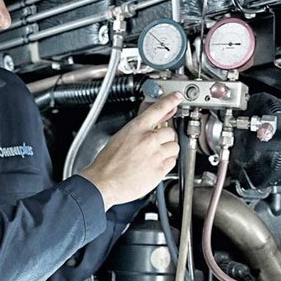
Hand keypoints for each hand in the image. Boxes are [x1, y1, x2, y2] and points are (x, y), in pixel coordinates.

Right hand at [80, 92, 181, 208]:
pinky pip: (172, 162)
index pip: (159, 108)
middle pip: (170, 131)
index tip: (176, 97)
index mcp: (137, 128)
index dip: (170, 101)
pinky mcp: (160, 170)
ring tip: (155, 156)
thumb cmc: (107, 163)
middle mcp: (148, 139)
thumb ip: (138, 129)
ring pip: (174, 146)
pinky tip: (156, 165)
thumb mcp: (119, 137)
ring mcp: (156, 154)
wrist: (104, 182)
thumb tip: (150, 124)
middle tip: (156, 144)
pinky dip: (167, 162)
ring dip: (168, 150)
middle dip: (165, 137)